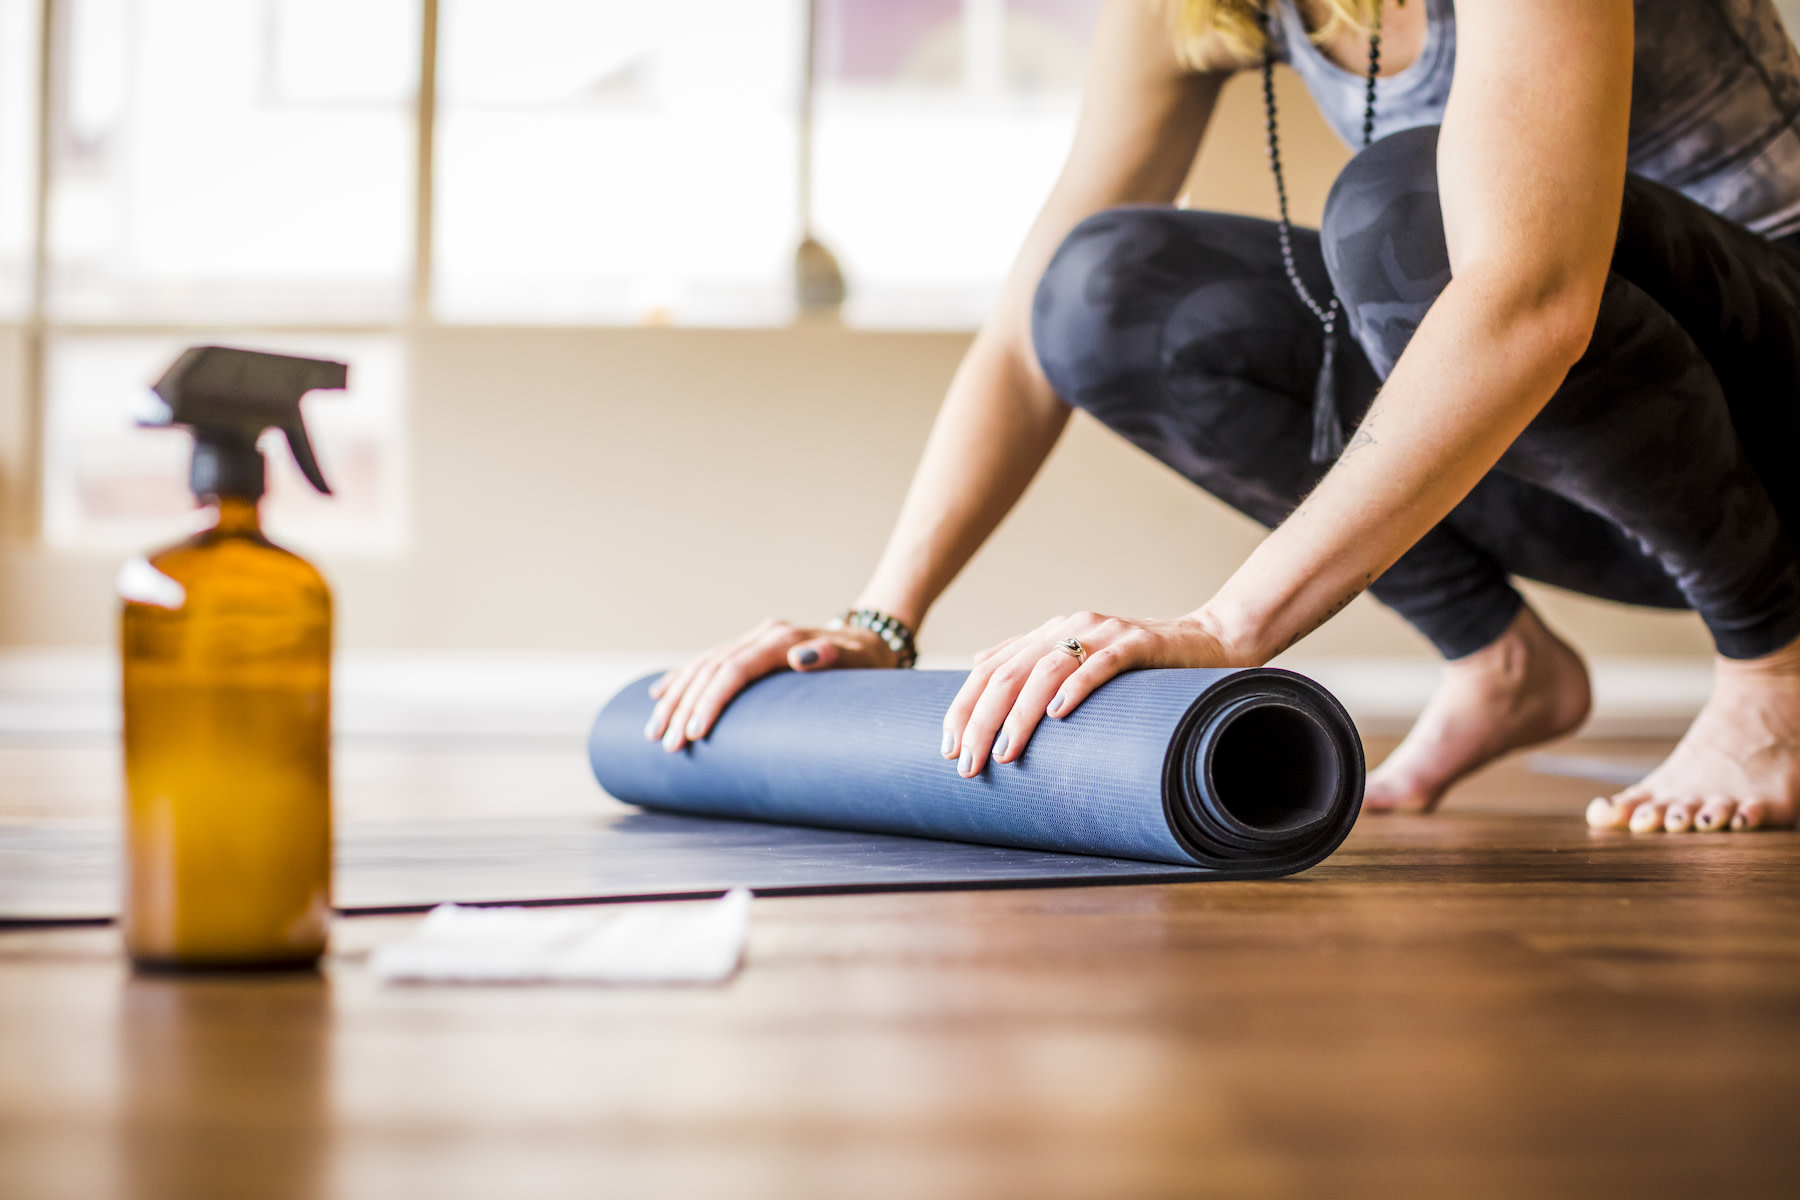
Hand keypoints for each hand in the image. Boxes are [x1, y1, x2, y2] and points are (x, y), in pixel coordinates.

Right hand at [645, 619, 898, 750]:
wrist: (870, 641)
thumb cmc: (867, 662)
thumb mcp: (860, 661)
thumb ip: (833, 657)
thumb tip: (801, 657)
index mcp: (782, 639)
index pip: (735, 668)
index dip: (711, 700)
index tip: (694, 734)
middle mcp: (763, 635)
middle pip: (711, 669)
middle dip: (684, 708)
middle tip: (667, 746)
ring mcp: (754, 639)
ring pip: (701, 665)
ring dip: (675, 698)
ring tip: (654, 731)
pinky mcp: (749, 647)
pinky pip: (706, 661)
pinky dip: (681, 678)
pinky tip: (659, 695)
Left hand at [942, 611, 1237, 776]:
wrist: (1211, 642)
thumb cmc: (1142, 665)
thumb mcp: (1080, 659)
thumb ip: (1034, 661)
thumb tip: (979, 666)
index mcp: (1048, 633)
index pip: (989, 669)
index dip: (964, 707)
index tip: (947, 748)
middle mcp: (1069, 627)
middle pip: (1008, 673)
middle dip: (981, 721)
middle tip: (969, 765)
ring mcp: (1104, 632)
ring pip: (1046, 669)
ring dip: (1020, 715)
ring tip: (1006, 753)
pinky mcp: (1140, 644)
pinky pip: (1103, 663)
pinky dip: (1077, 687)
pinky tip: (1058, 714)